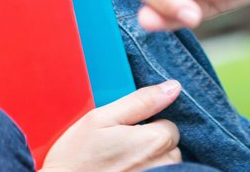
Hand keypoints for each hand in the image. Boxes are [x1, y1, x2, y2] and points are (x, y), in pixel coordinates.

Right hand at [40, 80, 182, 171]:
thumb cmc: (77, 158)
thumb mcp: (101, 118)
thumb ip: (141, 100)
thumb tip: (172, 87)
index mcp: (153, 141)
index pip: (169, 125)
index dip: (147, 124)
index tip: (126, 131)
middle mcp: (161, 164)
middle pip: (169, 145)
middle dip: (151, 143)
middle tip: (120, 146)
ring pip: (166, 163)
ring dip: (150, 160)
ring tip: (121, 161)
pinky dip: (146, 170)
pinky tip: (125, 170)